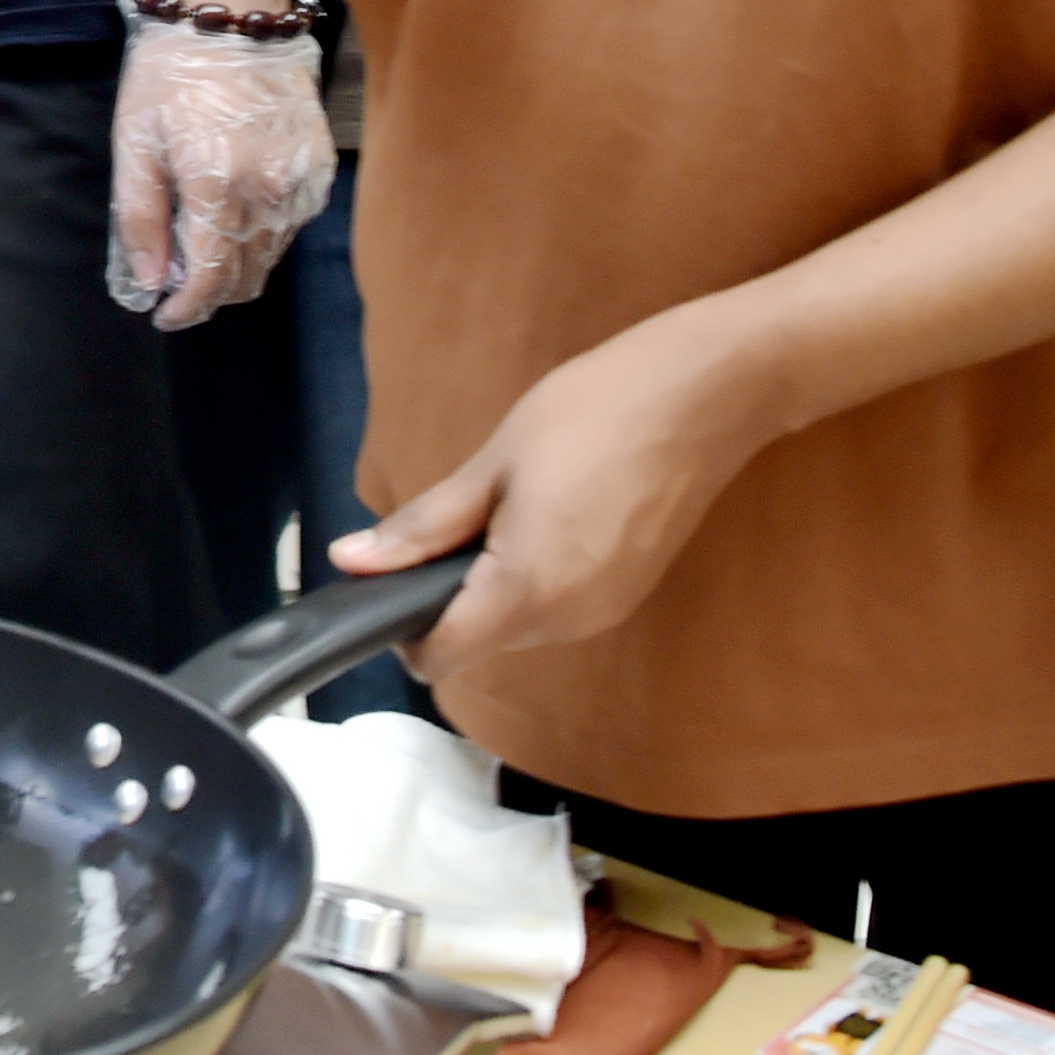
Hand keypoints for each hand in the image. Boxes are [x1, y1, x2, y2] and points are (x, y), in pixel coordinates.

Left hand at [108, 13, 334, 328]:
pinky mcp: (320, 164)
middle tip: (178, 281)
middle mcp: (267, 187)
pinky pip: (292, 221)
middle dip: (209, 291)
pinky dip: (265, 230)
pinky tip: (239, 207)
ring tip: (205, 243)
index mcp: (216, 181)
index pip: (209, 277)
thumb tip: (149, 280)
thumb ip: (140, 216)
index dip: (186, 308)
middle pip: (244, 275)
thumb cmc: (171, 72)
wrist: (234, 12)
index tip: (165, 314)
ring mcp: (300, 177)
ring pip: (271, 253)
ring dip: (238, 263)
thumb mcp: (134, 140)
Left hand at [328, 303, 779, 683]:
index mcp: (528, 590)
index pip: (440, 658)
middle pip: (478, 641)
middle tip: (454, 515)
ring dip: (492, 583)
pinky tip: (547, 512)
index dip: (402, 626)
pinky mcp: (627, 594)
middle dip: (447, 594)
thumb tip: (351, 562)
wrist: (704, 395)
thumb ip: (421, 527)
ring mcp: (605, 612)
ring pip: (517, 625)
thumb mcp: (492, 464)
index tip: (391, 574)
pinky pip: (557, 606)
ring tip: (508, 502)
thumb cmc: (594, 413)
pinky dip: (533, 576)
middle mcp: (570, 621)